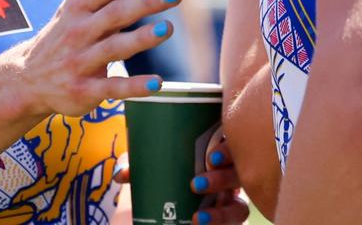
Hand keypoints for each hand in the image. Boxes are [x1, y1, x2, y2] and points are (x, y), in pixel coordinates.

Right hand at [13, 0, 181, 118]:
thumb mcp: (85, 2)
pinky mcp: (84, 91)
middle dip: (144, 3)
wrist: (27, 79)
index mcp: (80, 5)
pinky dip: (134, 86)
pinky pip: (111, 87)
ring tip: (167, 28)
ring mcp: (80, 62)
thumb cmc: (69, 32)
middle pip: (115, 14)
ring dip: (141, 38)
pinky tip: (157, 83)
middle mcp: (79, 31)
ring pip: (114, 48)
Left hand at [113, 128, 249, 224]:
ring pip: (240, 207)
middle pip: (238, 175)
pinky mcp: (231, 221)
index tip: (210, 156)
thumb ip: (143, 168)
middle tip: (197, 183)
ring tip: (198, 217)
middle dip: (222, 179)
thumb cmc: (175, 176)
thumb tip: (120, 174)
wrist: (179, 213)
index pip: (232, 145)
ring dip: (222, 212)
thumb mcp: (160, 169)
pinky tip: (200, 223)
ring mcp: (234, 201)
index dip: (227, 149)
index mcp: (218, 154)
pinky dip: (219, 223)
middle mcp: (231, 177)